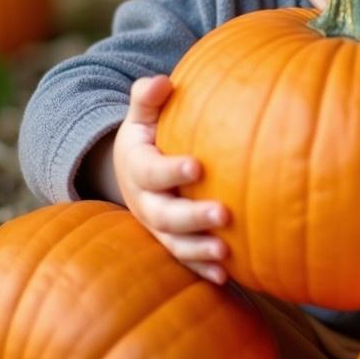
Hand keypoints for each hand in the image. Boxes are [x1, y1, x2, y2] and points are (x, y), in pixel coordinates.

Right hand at [113, 74, 229, 284]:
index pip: (152, 171)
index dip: (171, 171)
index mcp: (137, 167)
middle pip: (163, 215)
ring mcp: (156, 225)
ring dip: (198, 249)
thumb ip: (147, 97)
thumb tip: (161, 82)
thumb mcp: (142, 114)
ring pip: (173, 243)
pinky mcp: (170, 241)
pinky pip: (184, 259)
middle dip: (192, 217)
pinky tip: (226, 276)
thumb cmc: (148, 132)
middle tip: (223, 213)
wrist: (133, 167)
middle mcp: (144, 201)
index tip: (197, 166)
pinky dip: (201, 269)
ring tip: (225, 252)